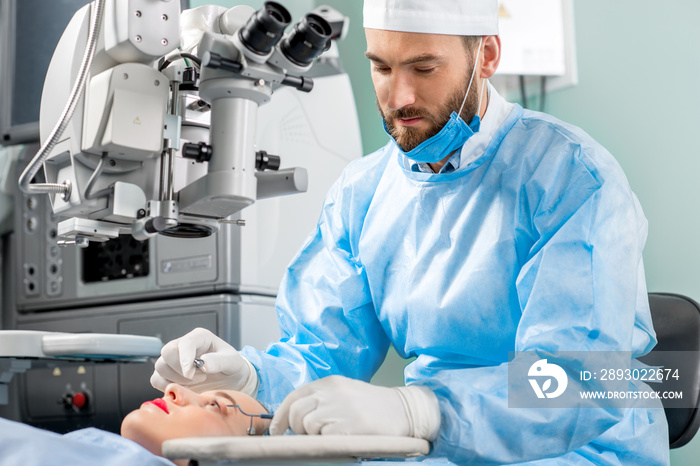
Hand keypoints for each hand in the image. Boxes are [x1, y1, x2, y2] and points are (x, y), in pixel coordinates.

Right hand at [150, 328, 256, 393]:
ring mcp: (174, 359)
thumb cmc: (231, 366)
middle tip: (200, 377)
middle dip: (181, 370)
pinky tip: (185, 388)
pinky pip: (156, 379)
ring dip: (176, 379)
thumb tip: (203, 363)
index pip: (185, 343)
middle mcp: (184, 345)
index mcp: (200, 337)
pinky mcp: (168, 374)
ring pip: (160, 366)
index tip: (191, 373)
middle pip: (167, 352)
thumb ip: (220, 361)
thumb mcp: (232, 362)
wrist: (229, 379)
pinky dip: (168, 386)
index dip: (185, 358)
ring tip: (196, 382)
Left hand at [269, 375, 440, 439]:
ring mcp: (342, 409)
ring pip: (308, 426)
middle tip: (311, 436)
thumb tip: (292, 420)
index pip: (294, 397)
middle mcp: (333, 392)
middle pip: (297, 412)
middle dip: (297, 428)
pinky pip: (325, 438)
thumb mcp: (344, 394)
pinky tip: (342, 439)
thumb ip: (320, 401)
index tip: (277, 431)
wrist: (406, 410)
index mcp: (330, 383)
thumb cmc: (372, 406)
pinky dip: (329, 442)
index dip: (281, 417)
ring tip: (332, 436)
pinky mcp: (351, 426)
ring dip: (314, 436)